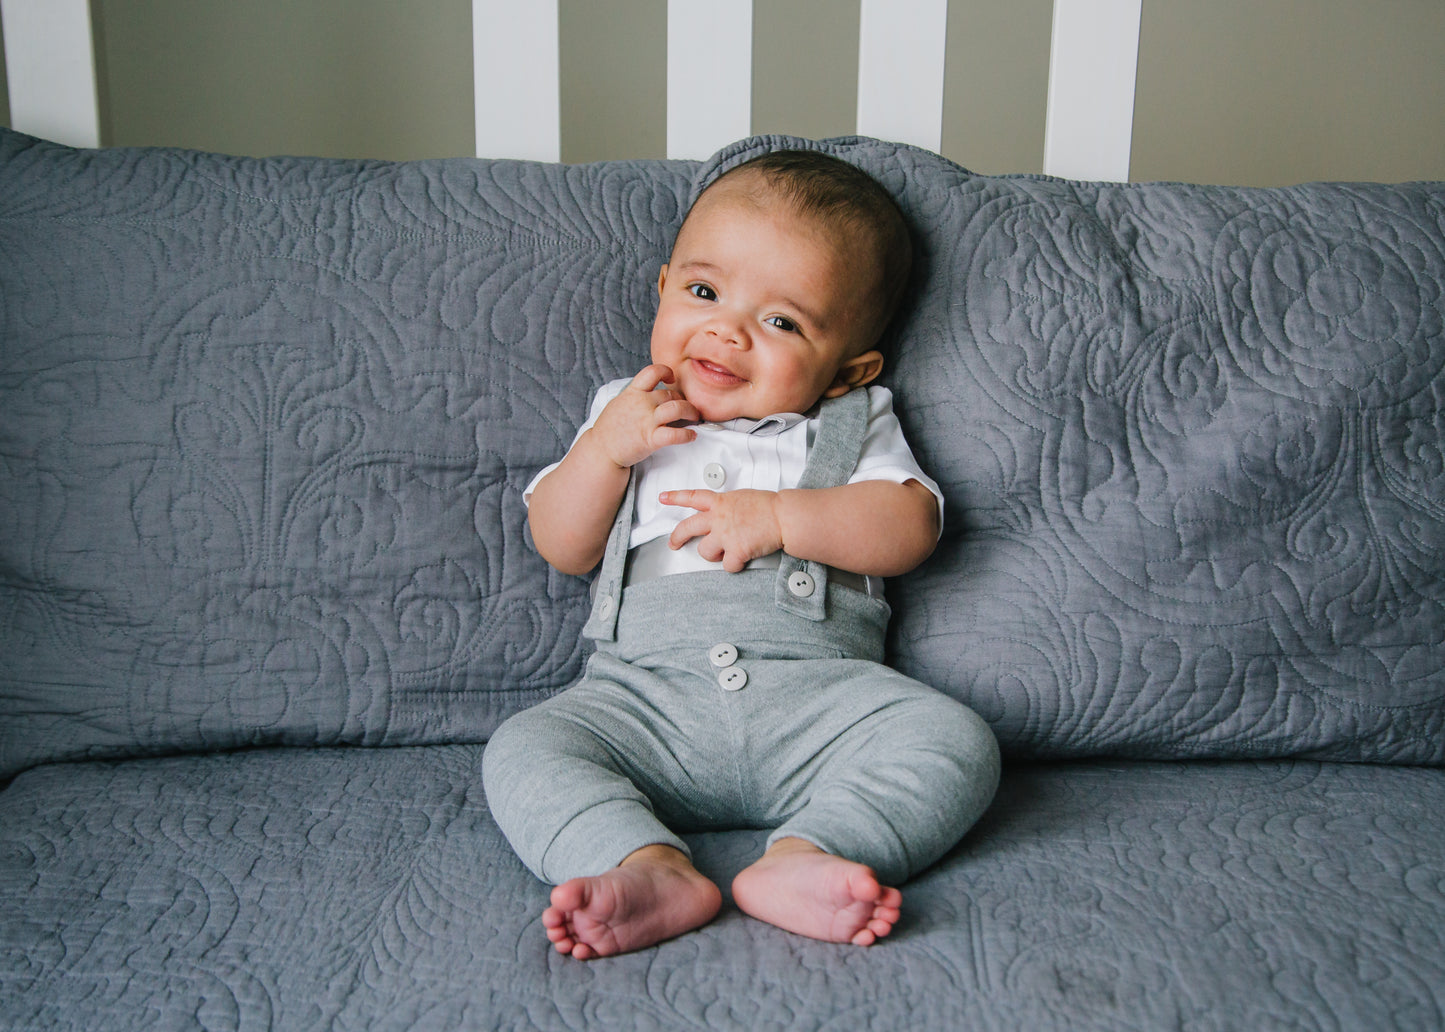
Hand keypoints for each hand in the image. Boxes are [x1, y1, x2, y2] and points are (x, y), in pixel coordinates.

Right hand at [586, 364, 700, 468]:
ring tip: (695, 417)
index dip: (666, 371)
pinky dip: (687, 435)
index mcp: (632, 392)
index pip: (652, 372)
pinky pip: (675, 434)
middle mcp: (641, 403)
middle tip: (688, 409)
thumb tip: (650, 390)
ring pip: (677, 408)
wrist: (600, 451)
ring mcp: (646, 420)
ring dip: (691, 411)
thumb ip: (635, 395)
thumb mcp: (619, 403)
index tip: (671, 378)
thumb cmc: (610, 429)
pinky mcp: (650, 439)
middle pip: (671, 394)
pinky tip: (691, 436)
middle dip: (684, 400)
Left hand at [662, 489, 782, 572]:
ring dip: (713, 555)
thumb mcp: (742, 498)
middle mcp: (718, 518)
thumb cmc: (769, 506)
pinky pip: (727, 566)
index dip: (675, 497)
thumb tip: (724, 517)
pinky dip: (734, 565)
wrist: (783, 516)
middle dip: (677, 537)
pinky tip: (742, 558)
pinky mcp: (735, 551)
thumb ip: (728, 507)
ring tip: (726, 551)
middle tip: (673, 543)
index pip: (692, 497)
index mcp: (721, 502)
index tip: (663, 498)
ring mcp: (725, 535)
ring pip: (704, 552)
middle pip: (687, 528)